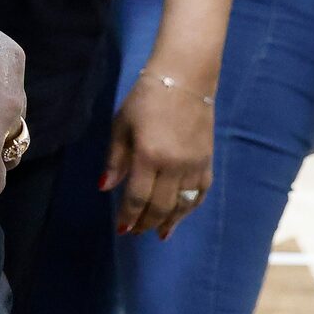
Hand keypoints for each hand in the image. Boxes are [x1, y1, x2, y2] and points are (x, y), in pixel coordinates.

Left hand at [106, 72, 213, 238]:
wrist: (184, 80)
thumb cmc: (146, 100)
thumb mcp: (121, 125)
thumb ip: (115, 159)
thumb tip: (105, 188)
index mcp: (148, 156)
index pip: (137, 197)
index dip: (128, 216)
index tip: (121, 229)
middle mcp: (174, 166)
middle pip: (160, 206)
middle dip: (146, 222)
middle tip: (135, 232)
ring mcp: (194, 166)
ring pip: (182, 205)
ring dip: (169, 221)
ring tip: (157, 232)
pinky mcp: (208, 162)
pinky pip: (200, 193)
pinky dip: (190, 208)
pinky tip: (180, 215)